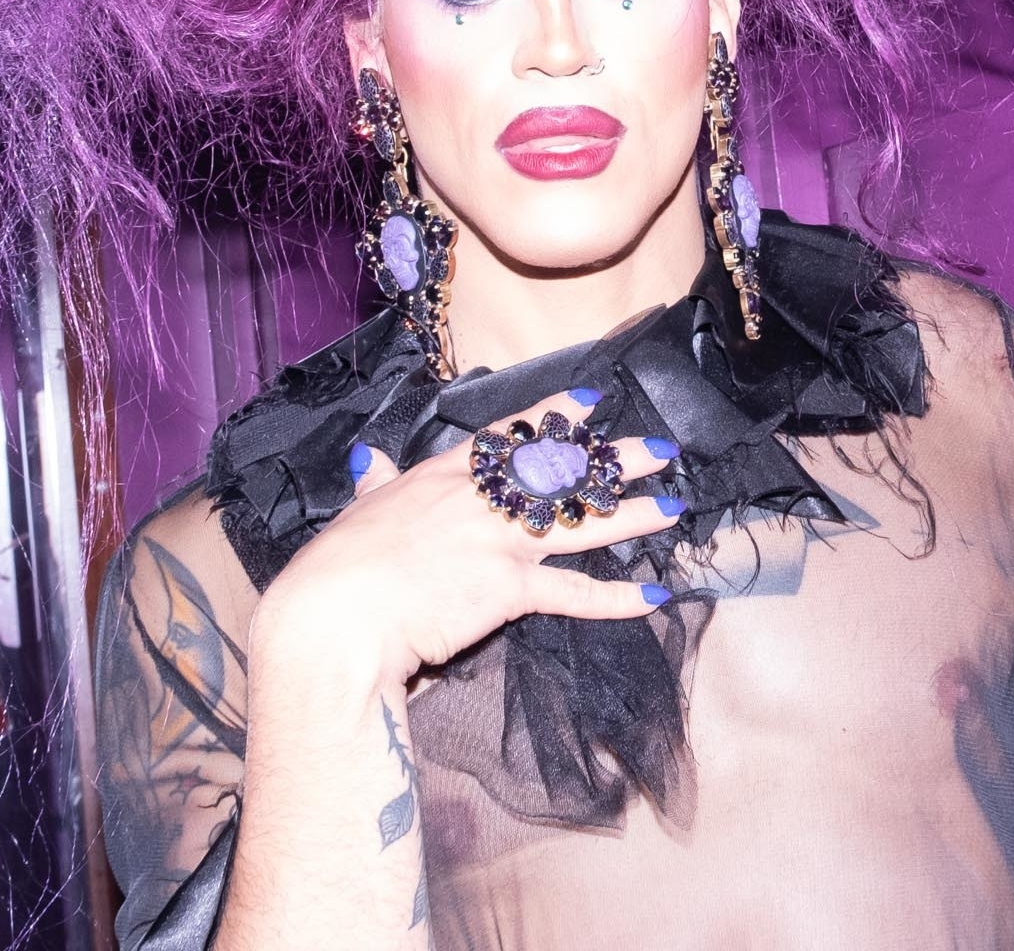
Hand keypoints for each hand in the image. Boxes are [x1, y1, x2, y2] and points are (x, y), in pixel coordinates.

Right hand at [248, 390, 681, 696]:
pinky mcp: (509, 589)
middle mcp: (481, 499)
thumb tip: (369, 459)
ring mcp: (500, 542)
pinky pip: (575, 594)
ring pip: (582, 522)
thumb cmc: (339, 566)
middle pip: (562, 471)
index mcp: (443, 476)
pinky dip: (617, 599)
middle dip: (617, 460)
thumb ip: (375, 483)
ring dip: (635, 514)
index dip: (555, 417)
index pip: (510, 438)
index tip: (593, 399)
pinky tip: (654, 595)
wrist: (338, 613)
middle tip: (663, 447)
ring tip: (676, 505)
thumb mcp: (359, 510)